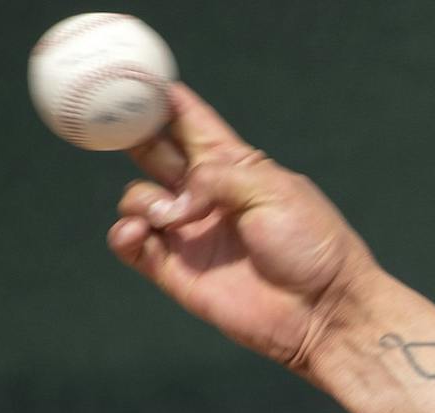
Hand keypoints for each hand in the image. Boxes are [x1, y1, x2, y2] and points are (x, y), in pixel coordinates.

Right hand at [106, 83, 380, 374]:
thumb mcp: (272, 191)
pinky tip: (139, 231)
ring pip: (138, 198)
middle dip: (130, 134)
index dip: (159, 98)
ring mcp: (190, 232)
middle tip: (108, 124)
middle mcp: (206, 195)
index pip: (188, 121)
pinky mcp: (179, 271)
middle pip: (152, 151)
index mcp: (234, 166)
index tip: (132, 78)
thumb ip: (215, 178)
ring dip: (140, 199)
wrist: (326, 311)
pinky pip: (133, 245)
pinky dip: (126, 233)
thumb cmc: (312, 246)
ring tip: (167, 217)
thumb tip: (173, 202)